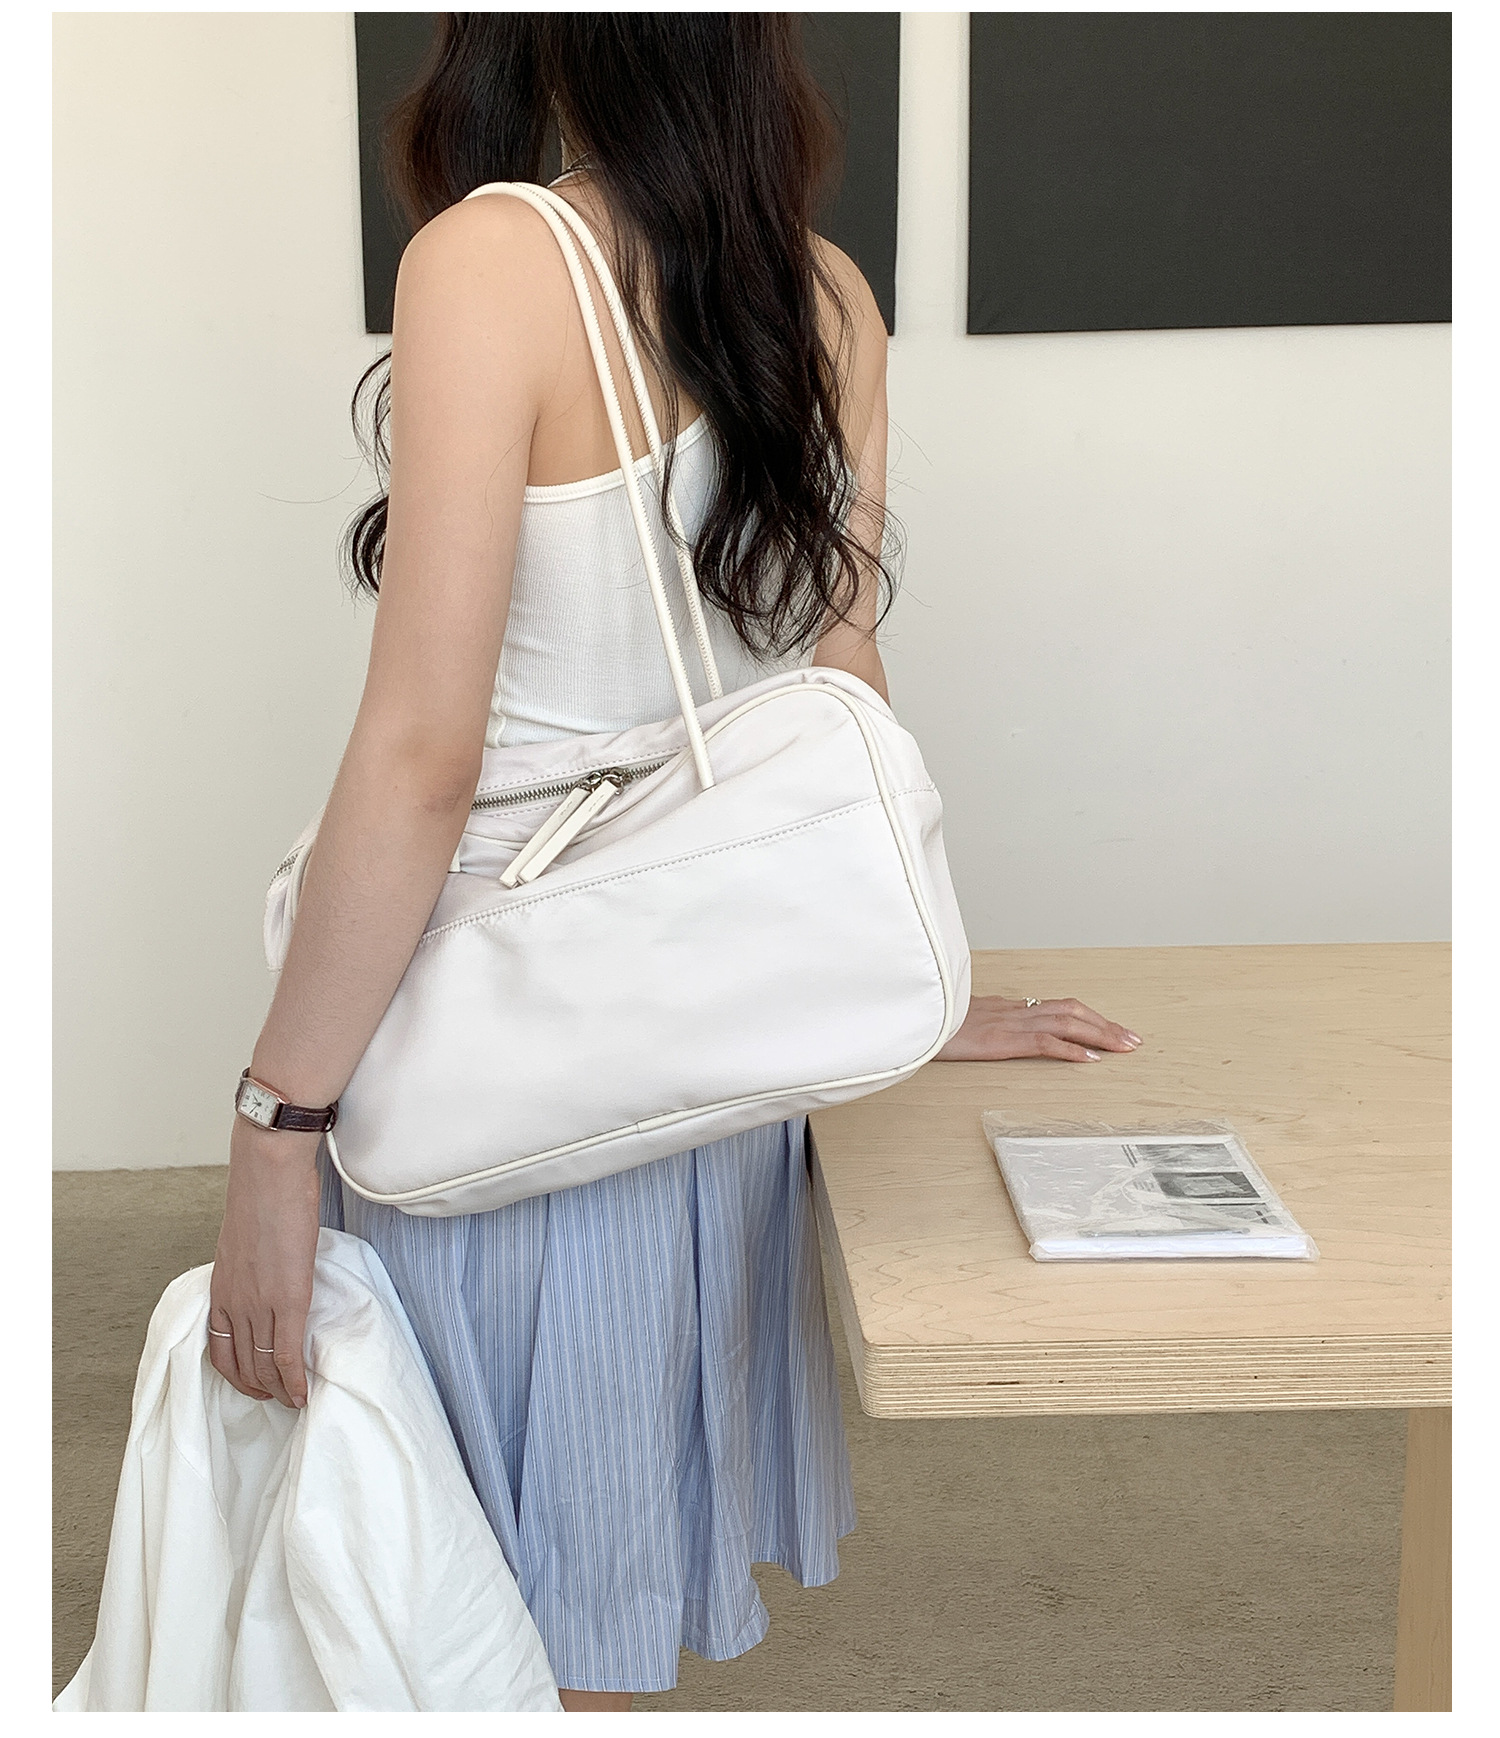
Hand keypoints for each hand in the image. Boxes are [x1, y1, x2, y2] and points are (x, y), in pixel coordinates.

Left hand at [207, 1118, 321, 1408]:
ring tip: (292, 1400)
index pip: (220, 1349)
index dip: (236, 1374)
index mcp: (222, 1289)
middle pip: (241, 1364)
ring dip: (277, 1390)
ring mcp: (260, 1303)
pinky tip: (303, 1394)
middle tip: (277, 1399)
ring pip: (263, 1365)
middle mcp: (234, 1303)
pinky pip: (288, 1353)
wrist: (269, 1173)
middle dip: (258, 1388)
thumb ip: (253, 1264)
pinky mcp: (289, 1299)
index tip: (253, 1383)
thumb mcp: (246, 1239)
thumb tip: (271, 1270)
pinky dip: (294, 1380)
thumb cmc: (263, 1194)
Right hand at [935, 994, 1141, 1063]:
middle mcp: (1015, 1010)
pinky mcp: (1003, 1040)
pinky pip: (1045, 1042)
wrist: (914, 1016)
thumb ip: (979, 1021)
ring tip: (1123, 1047)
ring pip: (1067, 1023)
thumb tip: (986, 1027)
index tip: (1109, 1027)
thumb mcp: (960, 1019)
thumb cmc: (932, 1020)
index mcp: (1007, 1007)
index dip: (1088, 1016)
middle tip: (1131, 1039)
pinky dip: (1072, 1049)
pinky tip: (1091, 1059)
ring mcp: (1011, 1023)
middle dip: (1105, 1024)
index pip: (1058, 1007)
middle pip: (1071, 1011)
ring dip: (1100, 1034)